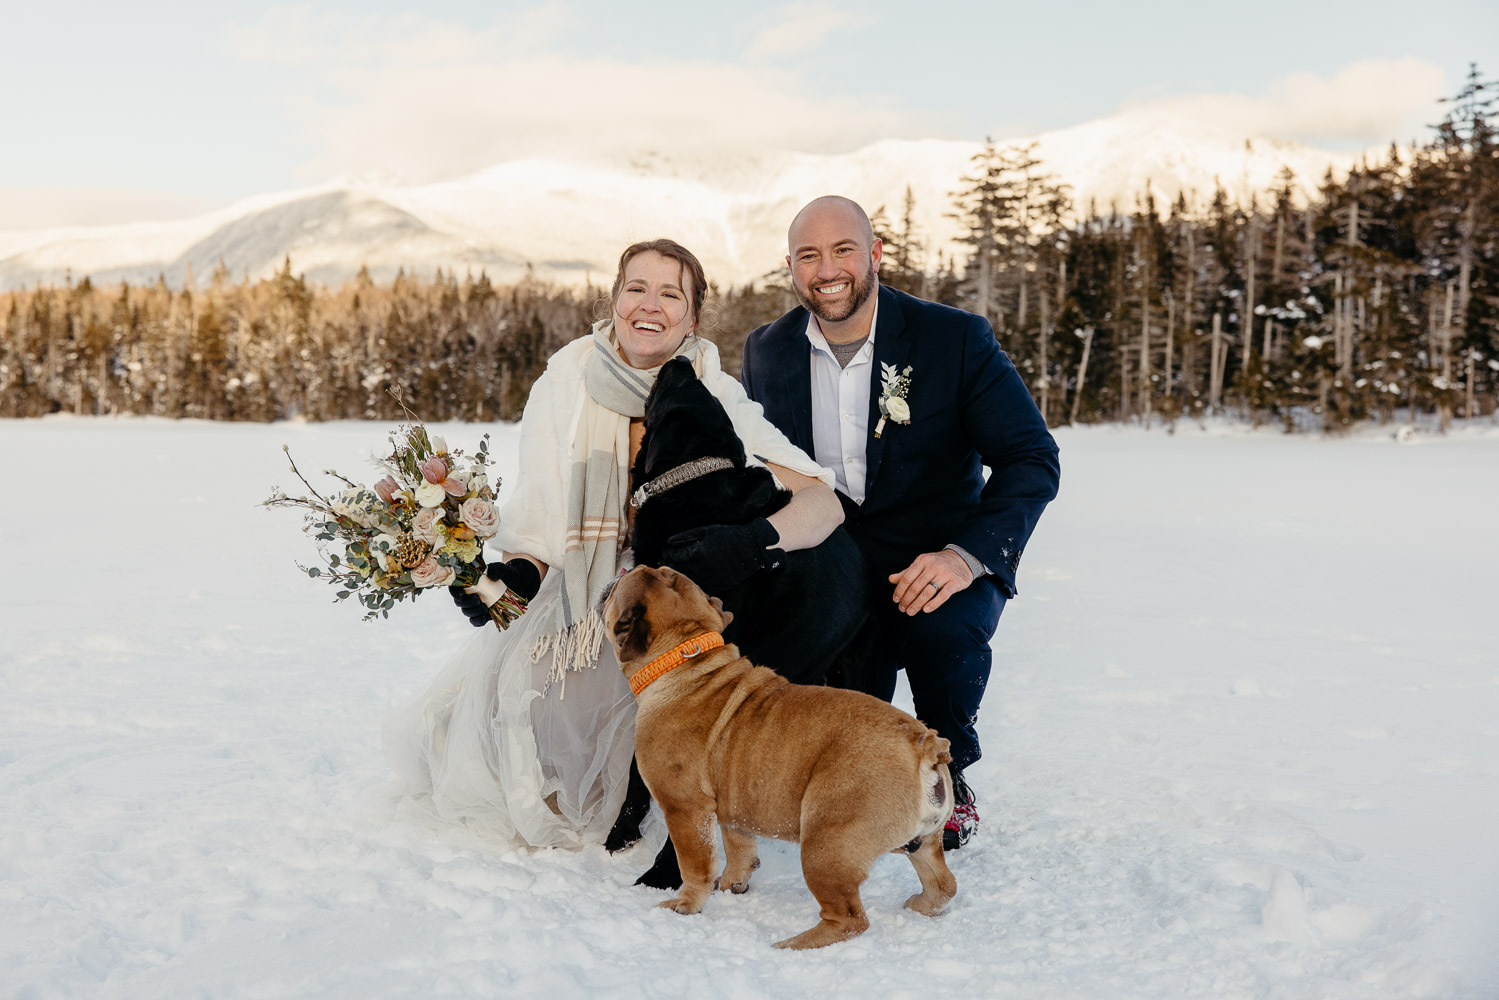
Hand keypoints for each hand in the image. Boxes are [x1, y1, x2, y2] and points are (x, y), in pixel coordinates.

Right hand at [449, 557, 540, 626]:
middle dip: (466, 603)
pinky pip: (476, 621)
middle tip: (477, 599)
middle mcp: (469, 594)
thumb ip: (495, 569)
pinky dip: (479, 621)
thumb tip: (490, 576)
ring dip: (473, 611)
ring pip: (467, 612)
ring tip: (485, 607)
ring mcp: (475, 605)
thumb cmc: (503, 574)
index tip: (462, 593)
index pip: (454, 587)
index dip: (454, 592)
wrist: (516, 583)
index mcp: (468, 582)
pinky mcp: (483, 614)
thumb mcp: (501, 568)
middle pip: (459, 602)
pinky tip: (485, 617)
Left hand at [660, 519, 782, 596]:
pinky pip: (699, 587)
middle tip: (664, 566)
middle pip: (677, 571)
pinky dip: (692, 585)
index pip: (673, 557)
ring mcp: (708, 578)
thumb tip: (669, 542)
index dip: (666, 555)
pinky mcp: (717, 585)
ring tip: (675, 575)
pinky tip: (689, 581)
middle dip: (669, 568)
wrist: (751, 549)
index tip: (664, 555)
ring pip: (686, 581)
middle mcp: (700, 568)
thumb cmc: (728, 536)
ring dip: (679, 578)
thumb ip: (686, 537)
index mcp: (696, 553)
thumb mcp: (706, 531)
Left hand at [889, 549, 973, 615]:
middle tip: (902, 609)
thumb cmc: (937, 564)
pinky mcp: (955, 582)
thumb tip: (890, 579)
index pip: (907, 578)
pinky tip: (925, 610)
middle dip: (907, 600)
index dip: (899, 591)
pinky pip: (943, 595)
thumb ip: (906, 572)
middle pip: (916, 587)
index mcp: (922, 560)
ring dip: (917, 604)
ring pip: (927, 592)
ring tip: (911, 612)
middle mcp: (933, 566)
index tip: (895, 600)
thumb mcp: (921, 564)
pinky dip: (933, 604)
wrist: (962, 560)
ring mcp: (945, 574)